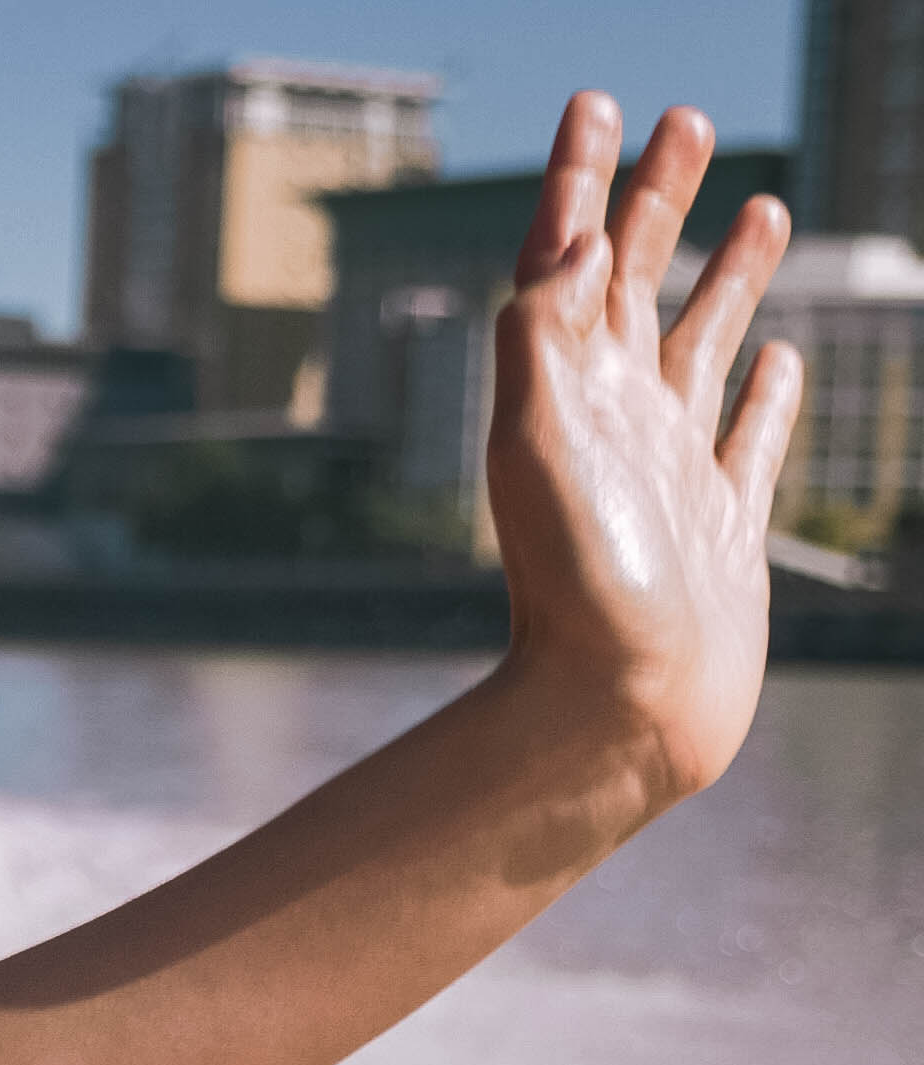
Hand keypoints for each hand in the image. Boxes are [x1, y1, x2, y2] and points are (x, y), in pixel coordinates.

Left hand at [486, 94, 799, 800]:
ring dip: (726, 272)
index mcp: (566, 392)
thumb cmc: (574, 591)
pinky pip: (747, 439)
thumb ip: (537, 340)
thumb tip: (557, 244)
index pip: (568, 260)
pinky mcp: (721, 523)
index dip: (581, 181)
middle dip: (658, 197)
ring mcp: (669, 469)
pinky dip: (763, 391)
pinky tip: (775, 357)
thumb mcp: (536, 447)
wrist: (618, 712)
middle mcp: (613, 419)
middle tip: (686, 118)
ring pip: (701, 342)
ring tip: (761, 205)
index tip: (599, 104)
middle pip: (636, 279)